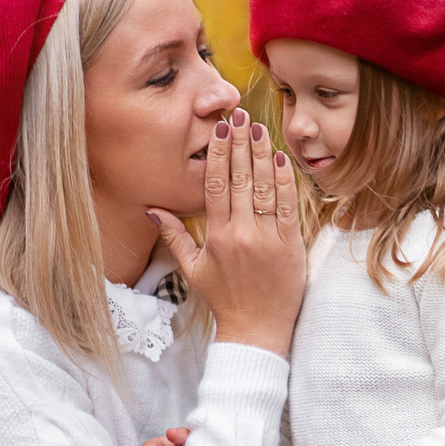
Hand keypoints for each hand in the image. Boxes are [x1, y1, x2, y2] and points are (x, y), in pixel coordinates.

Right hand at [147, 109, 305, 356]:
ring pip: (264, 187)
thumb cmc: (224, 300)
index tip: (219, 128)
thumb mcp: (192, 270)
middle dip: (239, 143)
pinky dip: (285, 181)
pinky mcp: (290, 246)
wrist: (256, 331)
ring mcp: (268, 239)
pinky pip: (288, 206)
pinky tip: (281, 158)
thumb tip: (154, 209)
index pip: (215, 185)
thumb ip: (174, 236)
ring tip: (260, 127)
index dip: (217, 153)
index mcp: (216, 237)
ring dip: (262, 154)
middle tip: (239, 114)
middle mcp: (242, 234)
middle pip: (239, 179)